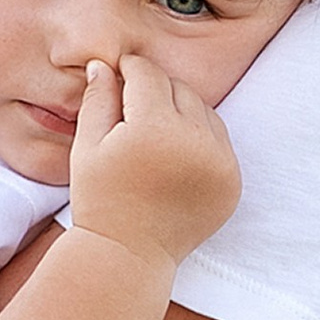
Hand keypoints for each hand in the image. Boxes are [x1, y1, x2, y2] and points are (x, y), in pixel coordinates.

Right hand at [66, 53, 240, 270]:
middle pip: (179, 88)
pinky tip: (175, 154)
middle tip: (134, 110)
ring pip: (203, 110)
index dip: (130, 70)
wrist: (129, 255)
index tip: (119, 73)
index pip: (148, 74)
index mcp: (154, 129)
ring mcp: (220, 162)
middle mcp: (194, 142)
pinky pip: (220, 140)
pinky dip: (200, 138)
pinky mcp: (233, 180)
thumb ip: (98, 99)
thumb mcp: (87, 147)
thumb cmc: (99, 200)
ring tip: (155, 133)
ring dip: (181, 111)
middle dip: (156, 91)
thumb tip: (106, 64)